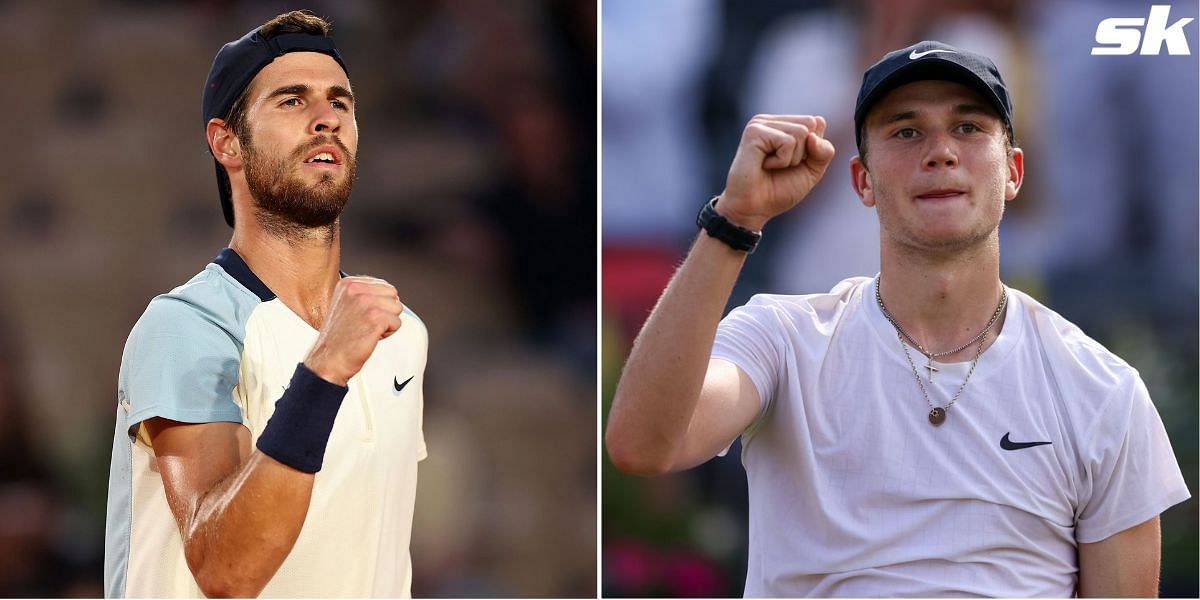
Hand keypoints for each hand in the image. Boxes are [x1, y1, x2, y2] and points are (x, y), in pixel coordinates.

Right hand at [304, 276, 402, 385]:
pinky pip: (397, 323)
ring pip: (397, 308)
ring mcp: (366, 302)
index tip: (362, 315)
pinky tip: (371, 336)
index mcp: (348, 283)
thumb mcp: (346, 304)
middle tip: (366, 323)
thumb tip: (389, 293)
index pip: (384, 285)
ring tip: (368, 329)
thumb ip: (365, 294)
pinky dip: (388, 333)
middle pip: (393, 294)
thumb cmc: (338, 337)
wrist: (329, 359)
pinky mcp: (376, 318)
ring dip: (387, 323)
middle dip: (385, 311)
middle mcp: (356, 289)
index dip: (378, 304)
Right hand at [718, 115, 836, 229]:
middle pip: (810, 123)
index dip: (813, 149)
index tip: (792, 164)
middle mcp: (771, 121)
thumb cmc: (778, 190)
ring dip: (791, 159)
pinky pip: (787, 142)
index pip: (816, 122)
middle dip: (803, 152)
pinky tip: (764, 165)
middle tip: (781, 166)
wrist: (753, 209)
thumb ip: (824, 151)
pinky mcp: (754, 132)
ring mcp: (760, 124)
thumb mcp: (812, 171)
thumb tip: (814, 130)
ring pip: (801, 132)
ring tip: (772, 166)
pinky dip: (782, 161)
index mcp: (782, 125)